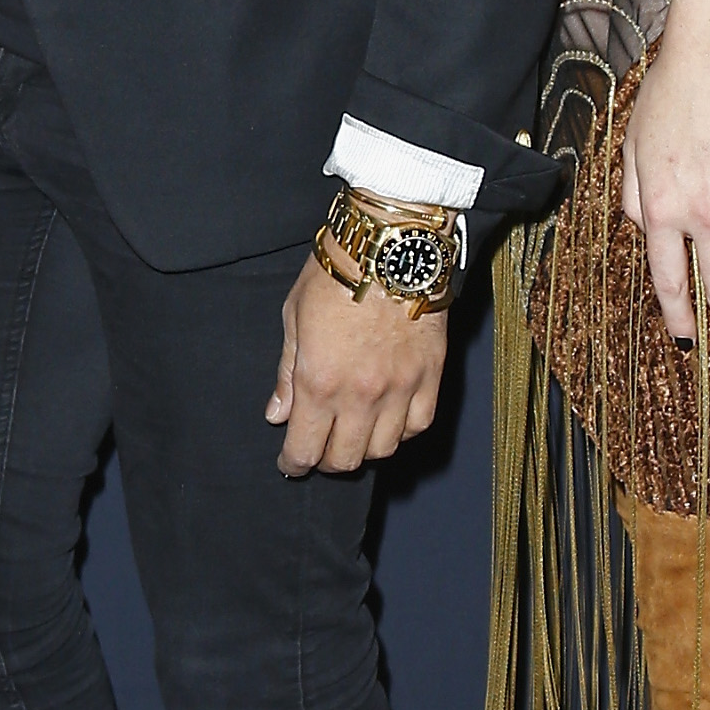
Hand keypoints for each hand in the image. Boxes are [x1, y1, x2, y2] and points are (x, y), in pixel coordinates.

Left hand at [268, 255, 448, 475]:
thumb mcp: (294, 319)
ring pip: (383, 449)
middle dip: (326, 461)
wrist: (389, 246)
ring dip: (364, 449)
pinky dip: (402, 432)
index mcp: (319, 382)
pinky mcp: (431, 376)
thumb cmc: (336, 275)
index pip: (305, 449)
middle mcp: (360, 395)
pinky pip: (418, 425)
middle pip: (345, 458)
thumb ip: (286, 374)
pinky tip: (389, 421)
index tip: (291, 462)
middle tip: (320, 449)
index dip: (294, 463)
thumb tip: (278, 414)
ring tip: (355, 435)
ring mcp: (400, 389)